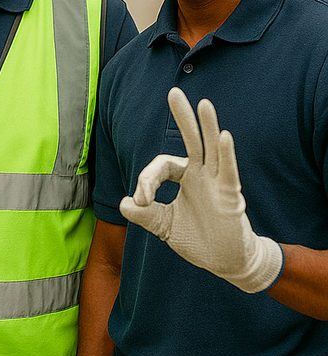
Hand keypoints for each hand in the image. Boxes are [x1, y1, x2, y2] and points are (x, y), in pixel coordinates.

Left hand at [119, 87, 281, 292]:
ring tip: (203, 104)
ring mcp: (217, 183)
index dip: (147, 179)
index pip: (161, 166)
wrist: (225, 263)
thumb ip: (145, 214)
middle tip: (173, 92)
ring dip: (207, 126)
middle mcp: (202, 175)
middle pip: (191, 140)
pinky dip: (226, 153)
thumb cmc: (197, 240)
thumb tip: (124, 203)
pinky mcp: (230, 195)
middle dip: (182, 116)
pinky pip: (228, 171)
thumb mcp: (164, 226)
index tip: (141, 201)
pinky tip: (223, 136)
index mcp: (185, 178)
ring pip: (211, 149)